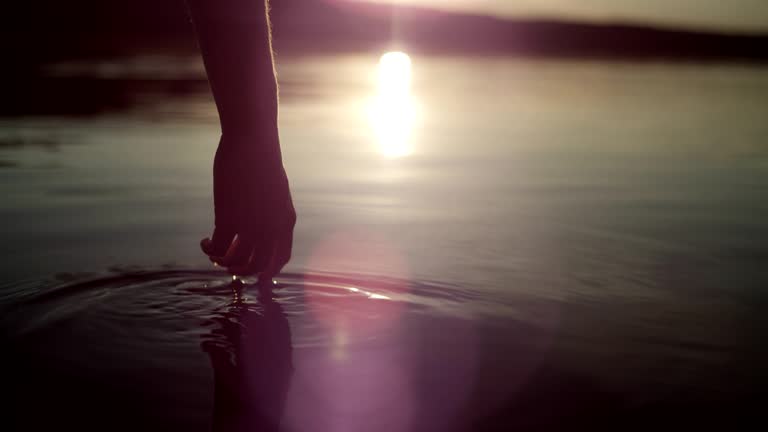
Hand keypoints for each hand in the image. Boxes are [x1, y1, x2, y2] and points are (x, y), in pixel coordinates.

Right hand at [200, 137, 295, 280]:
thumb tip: (253, 229)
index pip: (281, 258)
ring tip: (214, 253)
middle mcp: (272, 228)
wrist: (253, 141)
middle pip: (258, 267)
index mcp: (286, 221)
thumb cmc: (261, 161)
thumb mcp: (273, 191)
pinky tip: (204, 242)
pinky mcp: (229, 219)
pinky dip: (210, 250)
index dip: (268, 272)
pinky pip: (219, 248)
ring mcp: (252, 226)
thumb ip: (269, 212)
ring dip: (223, 263)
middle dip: (242, 271)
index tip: (256, 278)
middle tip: (228, 266)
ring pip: (237, 262)